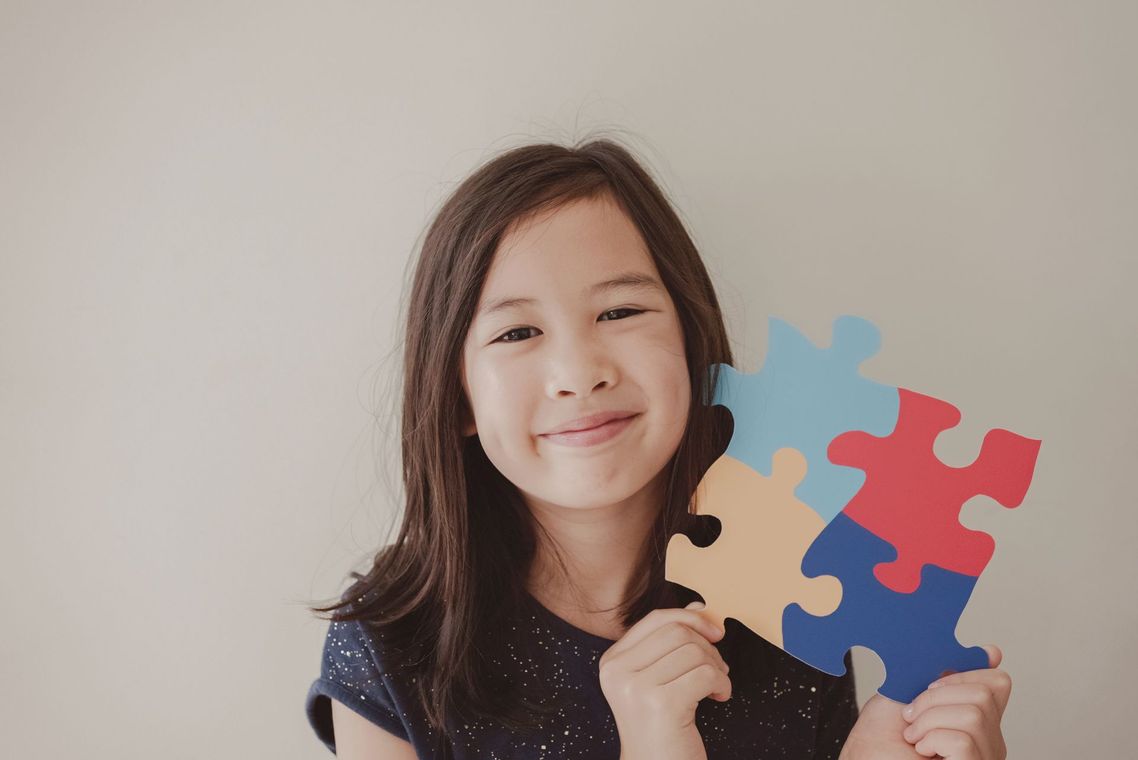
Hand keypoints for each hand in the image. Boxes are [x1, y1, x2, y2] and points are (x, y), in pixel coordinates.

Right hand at [600, 601, 730, 759]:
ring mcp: (636, 688)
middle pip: (676, 631)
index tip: (714, 631)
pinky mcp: (661, 704)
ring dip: (717, 668)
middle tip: (717, 670)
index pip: (655, 620)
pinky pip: (706, 674)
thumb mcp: (658, 680)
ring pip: (694, 651)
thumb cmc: (662, 729)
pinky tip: (720, 697)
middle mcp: (617, 672)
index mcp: (612, 662)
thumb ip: (671, 643)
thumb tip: (697, 606)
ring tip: (716, 687)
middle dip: (707, 647)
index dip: (690, 618)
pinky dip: (723, 683)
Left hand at [841, 645, 1010, 759]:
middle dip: (935, 697)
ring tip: (913, 736)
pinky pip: (962, 741)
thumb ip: (938, 673)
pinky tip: (921, 750)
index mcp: (975, 719)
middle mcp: (987, 739)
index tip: (931, 682)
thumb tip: (989, 652)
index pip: (997, 683)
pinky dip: (932, 739)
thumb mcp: (906, 692)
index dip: (967, 672)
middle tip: (912, 715)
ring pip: (973, 715)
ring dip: (929, 720)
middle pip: (984, 694)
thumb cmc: (878, 739)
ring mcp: (982, 756)